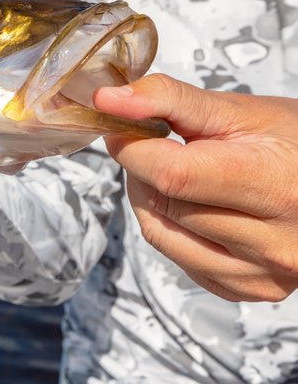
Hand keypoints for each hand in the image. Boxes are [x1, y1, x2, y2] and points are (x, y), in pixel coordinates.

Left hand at [94, 74, 297, 301]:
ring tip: (176, 173)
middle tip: (157, 145)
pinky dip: (170, 227)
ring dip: (150, 198)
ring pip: (159, 234)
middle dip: (141, 168)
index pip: (171, 174)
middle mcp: (275, 241)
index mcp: (276, 184)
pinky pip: (178, 259)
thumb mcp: (240, 110)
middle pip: (162, 203)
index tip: (124, 128)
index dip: (132, 147)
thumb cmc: (295, 141)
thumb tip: (108, 101)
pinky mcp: (249, 288)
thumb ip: (169, 100)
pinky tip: (194, 205)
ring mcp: (261, 272)